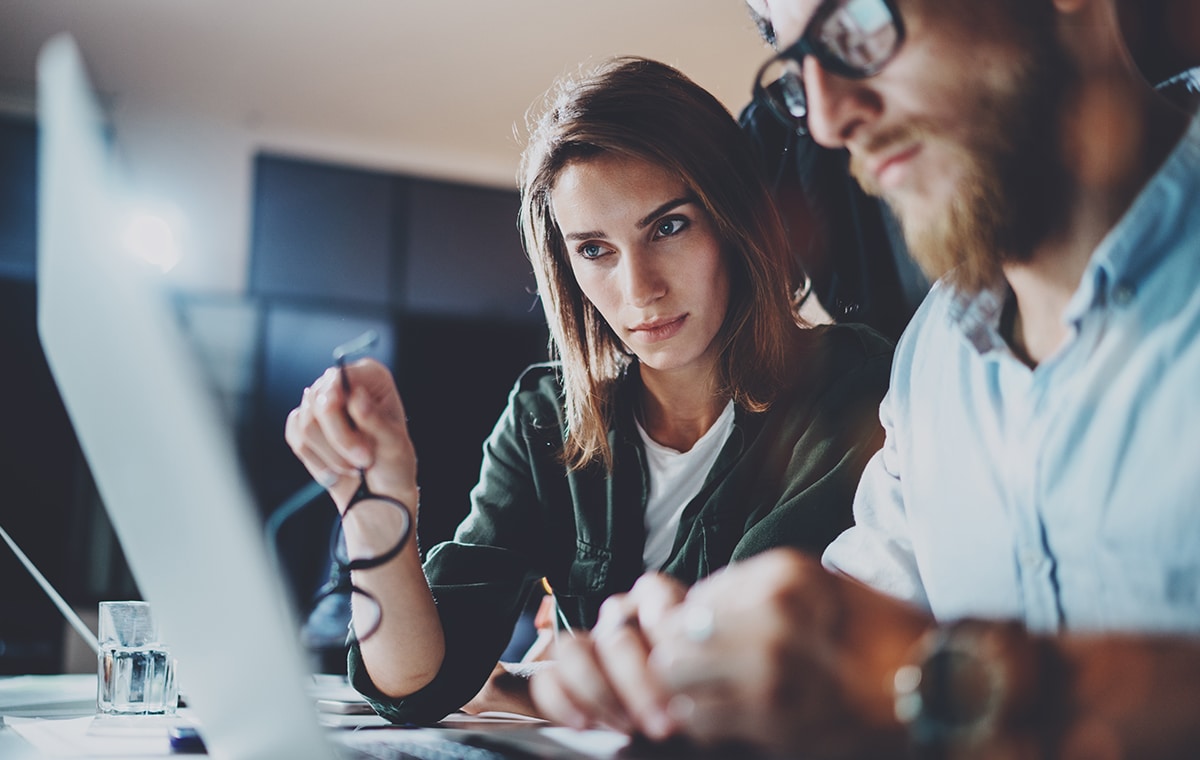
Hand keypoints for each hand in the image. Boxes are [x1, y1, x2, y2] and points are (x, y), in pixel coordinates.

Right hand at [284, 358, 418, 512]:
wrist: (379, 492)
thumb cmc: (393, 464)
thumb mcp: (393, 444)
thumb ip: (375, 420)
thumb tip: (356, 396)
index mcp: (371, 377)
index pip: (340, 377)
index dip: (338, 400)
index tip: (352, 423)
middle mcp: (343, 384)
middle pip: (319, 403)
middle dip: (340, 439)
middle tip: (363, 460)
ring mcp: (320, 404)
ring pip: (306, 424)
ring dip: (331, 454)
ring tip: (354, 466)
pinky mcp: (304, 425)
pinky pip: (297, 438)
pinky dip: (317, 460)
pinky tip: (336, 469)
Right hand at [529, 573, 685, 738]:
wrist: (670, 723)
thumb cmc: (699, 697)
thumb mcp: (710, 676)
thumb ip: (700, 665)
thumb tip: (700, 683)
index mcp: (659, 609)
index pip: (652, 593)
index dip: (664, 624)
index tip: (682, 664)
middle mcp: (620, 623)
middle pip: (617, 634)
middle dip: (638, 681)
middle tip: (664, 721)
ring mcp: (589, 649)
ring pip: (574, 649)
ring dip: (599, 691)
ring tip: (628, 725)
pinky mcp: (560, 679)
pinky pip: (547, 679)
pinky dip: (562, 701)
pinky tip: (585, 724)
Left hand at [645, 549, 931, 756]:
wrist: (940, 689)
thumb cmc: (882, 638)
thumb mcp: (823, 589)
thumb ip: (757, 593)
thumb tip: (688, 606)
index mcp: (784, 573)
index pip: (695, 596)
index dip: (689, 624)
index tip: (701, 644)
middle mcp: (772, 610)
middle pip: (674, 633)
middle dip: (678, 657)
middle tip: (699, 676)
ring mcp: (771, 662)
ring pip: (676, 674)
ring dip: (685, 690)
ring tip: (714, 697)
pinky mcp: (774, 714)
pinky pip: (700, 717)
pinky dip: (705, 722)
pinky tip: (734, 719)